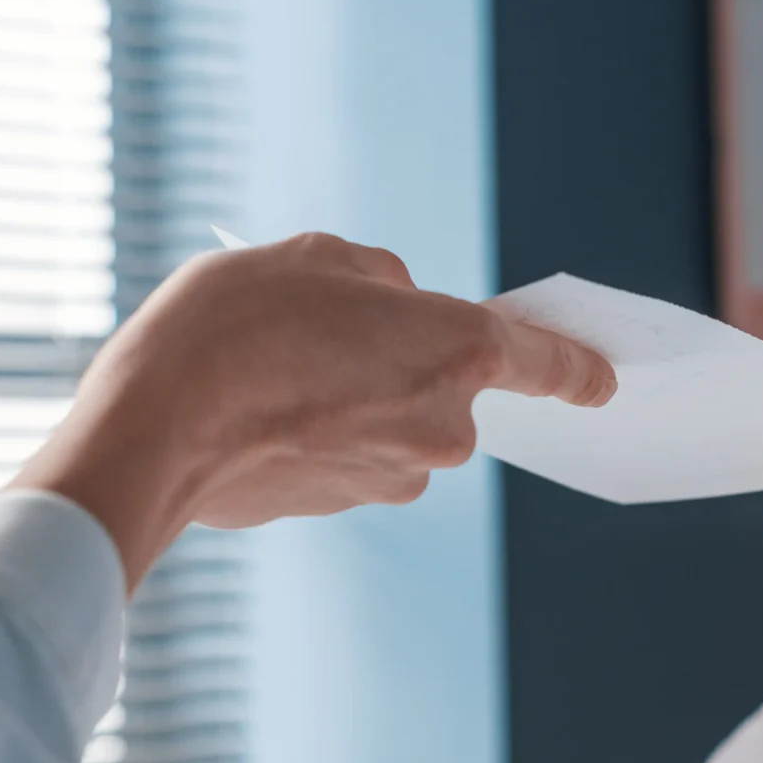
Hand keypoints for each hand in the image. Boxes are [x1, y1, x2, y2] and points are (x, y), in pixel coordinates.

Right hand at [15, 233, 615, 588]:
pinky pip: (351, 452)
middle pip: (444, 381)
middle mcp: (444, 424)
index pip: (546, 362)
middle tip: (320, 329)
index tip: (605, 381)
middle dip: (398, 355)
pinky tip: (258, 411)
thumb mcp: (308, 257)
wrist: (156, 432)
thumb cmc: (232, 327)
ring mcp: (398, 475)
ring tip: (272, 368)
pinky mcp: (347, 505)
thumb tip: (397, 302)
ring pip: (393, 418)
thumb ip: (376, 275)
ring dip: (354, 394)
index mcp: (456, 349)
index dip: (577, 368)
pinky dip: (320, 431)